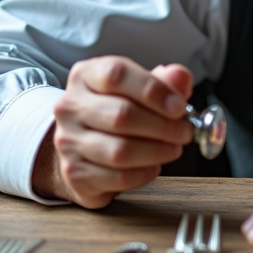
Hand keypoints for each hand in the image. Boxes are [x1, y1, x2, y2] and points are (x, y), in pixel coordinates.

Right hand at [33, 59, 193, 207]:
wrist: (83, 145)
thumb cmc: (115, 111)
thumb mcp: (137, 88)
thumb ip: (163, 81)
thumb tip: (181, 78)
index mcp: (85, 76)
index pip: (116, 75)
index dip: (153, 90)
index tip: (179, 105)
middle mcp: (70, 107)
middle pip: (121, 115)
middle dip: (163, 126)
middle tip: (184, 132)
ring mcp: (69, 142)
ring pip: (120, 151)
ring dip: (157, 151)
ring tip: (173, 148)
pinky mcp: (76, 174)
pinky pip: (119, 177)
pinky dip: (145, 173)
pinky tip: (153, 165)